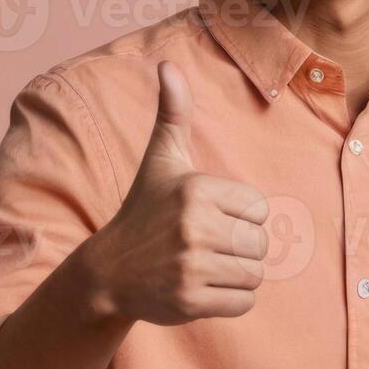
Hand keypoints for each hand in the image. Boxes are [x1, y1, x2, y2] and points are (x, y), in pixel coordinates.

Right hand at [79, 60, 270, 325]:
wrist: (109, 272)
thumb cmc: (144, 210)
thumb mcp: (160, 159)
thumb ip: (173, 113)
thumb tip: (167, 65)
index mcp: (196, 191)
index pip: (259, 208)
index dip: (240, 215)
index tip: (208, 216)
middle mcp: (194, 228)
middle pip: (260, 243)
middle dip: (240, 246)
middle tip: (207, 244)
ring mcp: (191, 268)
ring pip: (255, 274)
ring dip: (237, 273)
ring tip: (206, 264)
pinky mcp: (191, 302)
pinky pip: (244, 302)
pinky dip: (232, 299)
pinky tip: (203, 286)